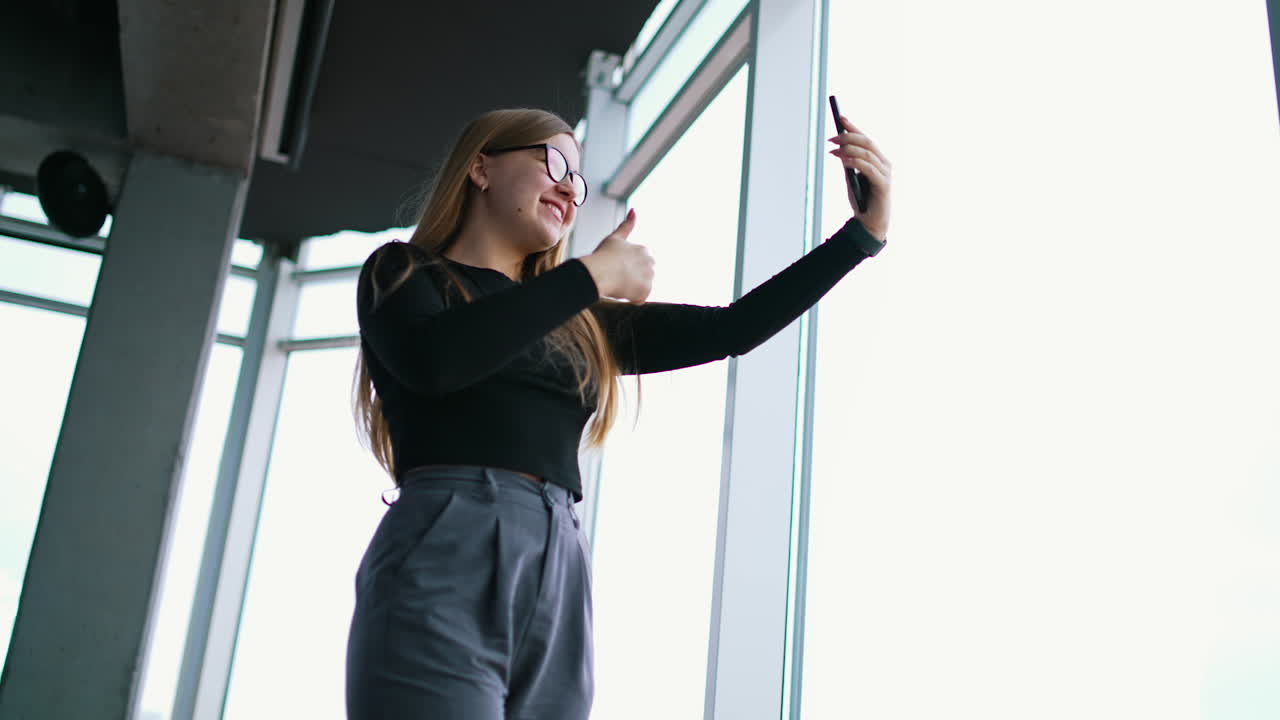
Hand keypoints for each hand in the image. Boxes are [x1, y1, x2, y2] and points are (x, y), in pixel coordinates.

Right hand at [582, 208, 653, 302]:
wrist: (599, 272)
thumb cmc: (603, 255)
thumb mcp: (615, 237)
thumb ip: (627, 225)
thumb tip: (635, 209)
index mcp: (644, 250)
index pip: (638, 264)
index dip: (625, 268)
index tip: (615, 267)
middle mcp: (651, 262)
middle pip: (641, 276)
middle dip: (631, 279)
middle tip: (616, 277)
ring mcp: (649, 277)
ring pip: (640, 288)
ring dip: (631, 289)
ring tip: (618, 284)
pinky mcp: (646, 291)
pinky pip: (640, 299)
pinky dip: (631, 299)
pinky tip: (621, 292)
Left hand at [828, 116, 891, 241]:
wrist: (869, 223)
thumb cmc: (862, 200)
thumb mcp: (852, 178)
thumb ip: (850, 163)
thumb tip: (839, 148)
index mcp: (879, 160)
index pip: (866, 139)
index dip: (854, 127)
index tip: (841, 118)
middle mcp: (885, 164)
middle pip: (867, 143)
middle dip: (848, 137)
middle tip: (832, 138)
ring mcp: (885, 173)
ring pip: (866, 153)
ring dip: (848, 149)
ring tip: (833, 150)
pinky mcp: (883, 184)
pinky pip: (867, 168)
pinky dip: (854, 161)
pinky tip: (842, 160)